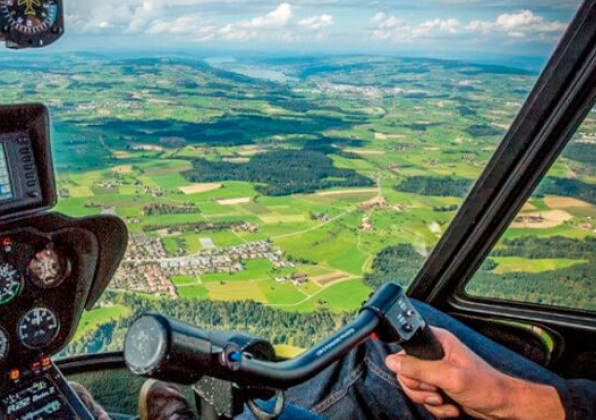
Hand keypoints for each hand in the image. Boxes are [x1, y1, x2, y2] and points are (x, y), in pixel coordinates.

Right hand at [385, 327, 564, 419]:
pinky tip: (450, 406)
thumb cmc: (484, 385)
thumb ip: (418, 368)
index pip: (405, 348)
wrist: (501, 406)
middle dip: (420, 388)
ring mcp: (436, 371)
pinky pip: (424, 398)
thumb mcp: (447, 375)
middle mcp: (434, 354)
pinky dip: (435, 407)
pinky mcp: (439, 386)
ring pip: (414, 387)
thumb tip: (391, 361)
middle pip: (406, 372)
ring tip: (445, 399)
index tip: (421, 376)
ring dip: (429, 400)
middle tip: (436, 391)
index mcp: (436, 341)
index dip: (408, 365)